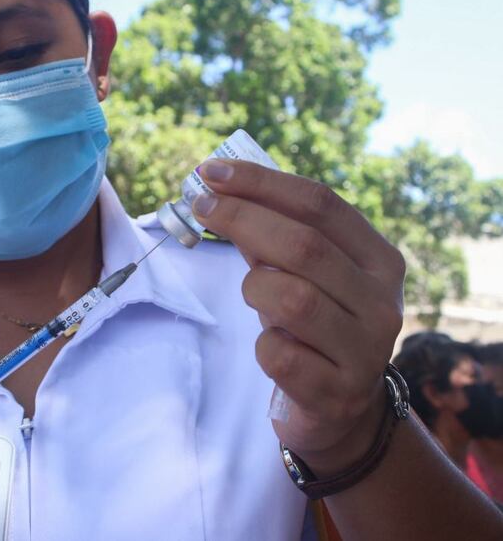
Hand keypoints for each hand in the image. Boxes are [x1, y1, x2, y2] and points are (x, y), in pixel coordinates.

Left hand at [193, 160, 404, 475]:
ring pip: (292, 298)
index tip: (210, 171)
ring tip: (255, 296)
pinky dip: (261, 344)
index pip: (320, 205)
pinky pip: (279, 354)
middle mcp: (382, 301)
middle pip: (304, 245)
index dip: (261, 183)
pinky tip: (271, 347)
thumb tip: (217, 188)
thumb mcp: (305, 275)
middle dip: (242, 219)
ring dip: (255, 289)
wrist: (342, 412)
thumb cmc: (314, 326)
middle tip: (199, 206)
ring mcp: (365, 350)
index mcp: (379, 259)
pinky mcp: (337, 393)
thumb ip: (274, 234)